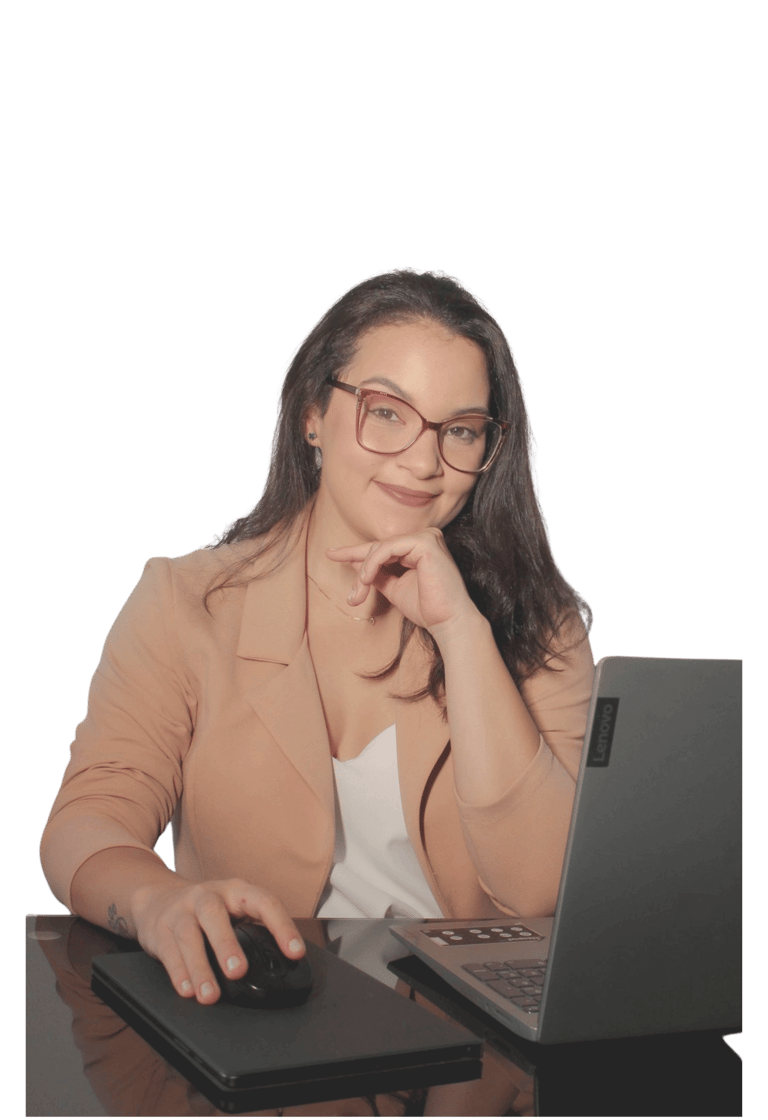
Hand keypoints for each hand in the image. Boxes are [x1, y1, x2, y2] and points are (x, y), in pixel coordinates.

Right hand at [130, 877, 304, 1003]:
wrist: (157, 897)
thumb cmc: (206, 909)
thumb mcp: (233, 909)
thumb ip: (253, 928)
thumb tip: (283, 961)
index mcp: (235, 891)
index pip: (263, 902)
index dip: (281, 926)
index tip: (295, 952)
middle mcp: (207, 896)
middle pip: (215, 915)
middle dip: (227, 944)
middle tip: (238, 972)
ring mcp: (181, 911)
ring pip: (189, 936)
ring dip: (200, 967)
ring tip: (210, 995)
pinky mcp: (160, 930)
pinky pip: (169, 951)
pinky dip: (178, 973)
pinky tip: (186, 990)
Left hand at [327, 528, 478, 637]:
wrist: (448, 622)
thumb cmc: (426, 608)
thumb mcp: (394, 587)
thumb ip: (377, 574)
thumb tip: (353, 562)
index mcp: (419, 547)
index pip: (382, 547)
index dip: (354, 552)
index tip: (331, 554)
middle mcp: (424, 537)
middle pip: (378, 547)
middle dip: (360, 572)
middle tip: (353, 597)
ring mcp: (426, 537)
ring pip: (380, 548)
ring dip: (364, 571)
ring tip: (359, 593)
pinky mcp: (425, 542)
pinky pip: (388, 549)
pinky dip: (373, 563)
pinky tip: (367, 579)